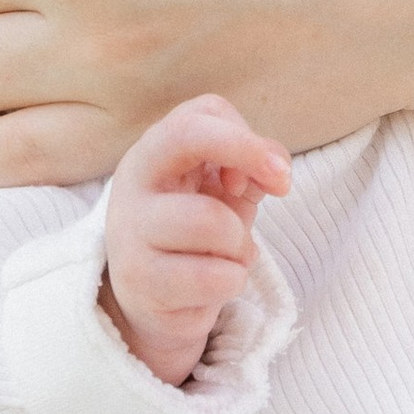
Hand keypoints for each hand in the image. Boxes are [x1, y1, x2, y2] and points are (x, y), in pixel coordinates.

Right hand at [102, 94, 292, 383]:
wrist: (151, 300)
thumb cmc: (194, 233)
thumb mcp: (223, 191)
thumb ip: (250, 167)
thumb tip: (275, 172)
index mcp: (156, 150)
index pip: (202, 113)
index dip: (248, 138)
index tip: (274, 174)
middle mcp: (134, 180)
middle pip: (189, 136)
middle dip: (247, 154)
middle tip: (283, 186)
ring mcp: (130, 230)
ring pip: (212, 219)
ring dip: (242, 244)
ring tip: (232, 257)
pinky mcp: (140, 281)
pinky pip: (213, 276)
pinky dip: (233, 281)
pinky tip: (216, 284)